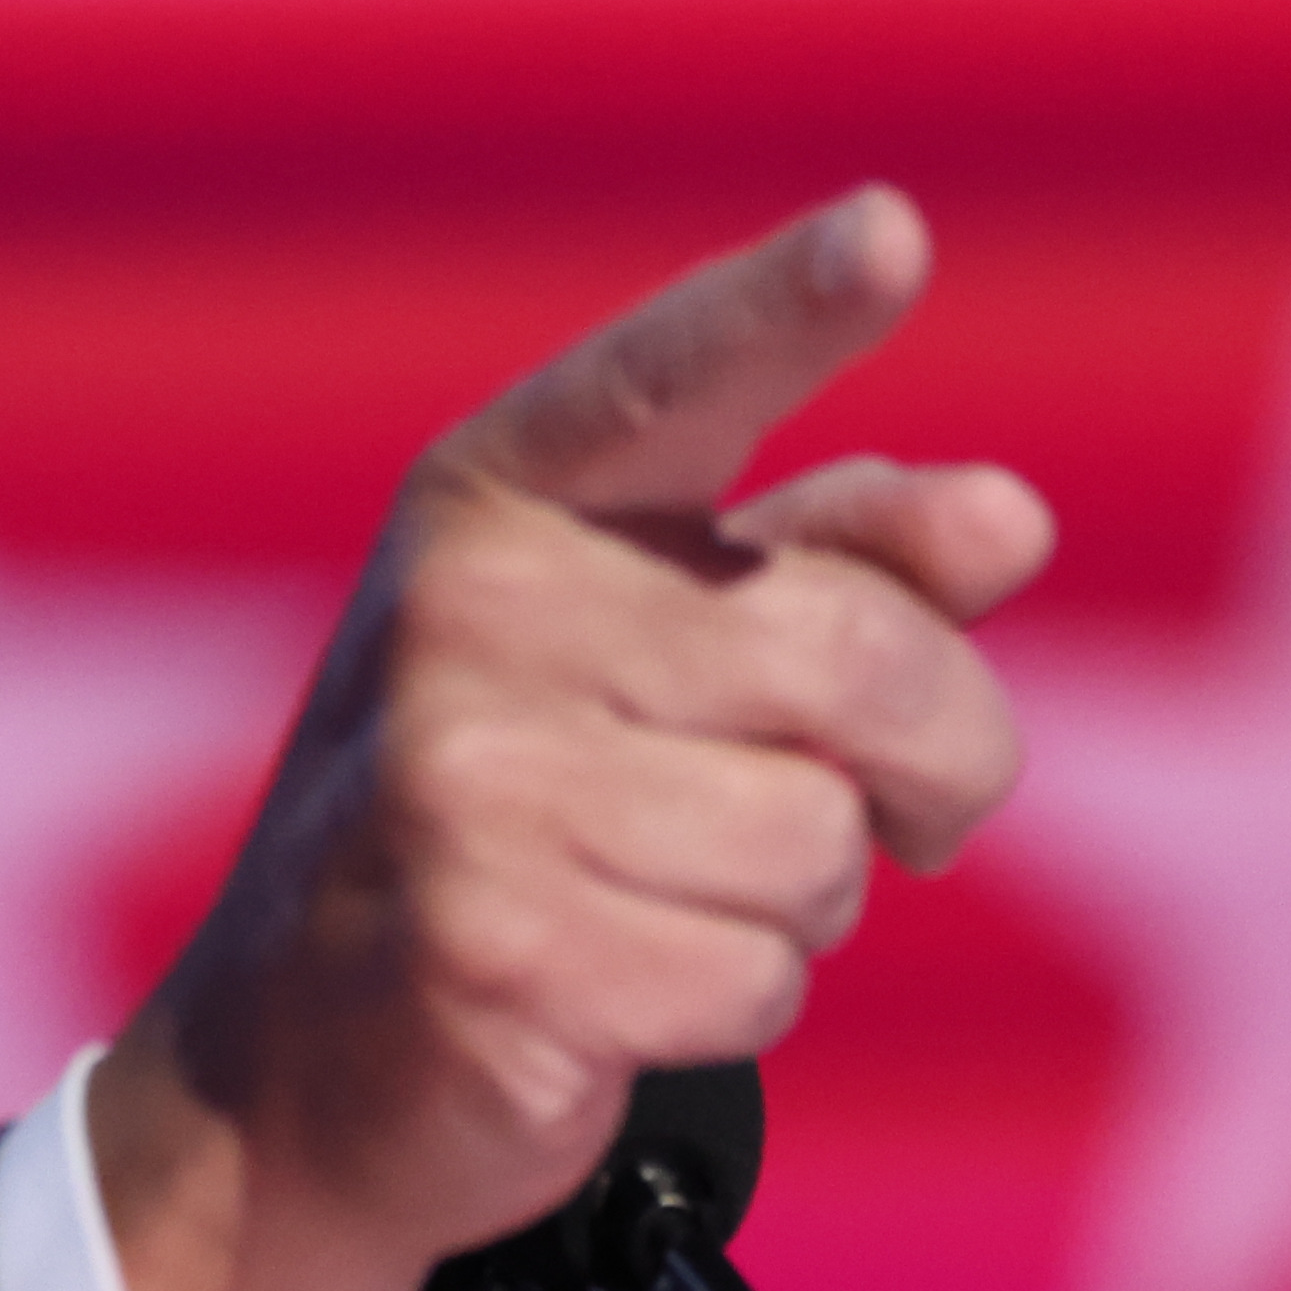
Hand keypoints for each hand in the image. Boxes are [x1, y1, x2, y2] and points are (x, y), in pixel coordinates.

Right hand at [89, 187, 1051, 1290]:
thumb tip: (1005, 522)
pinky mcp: (493, 948)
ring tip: (680, 899)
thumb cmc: (510, 813)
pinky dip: (734, 1005)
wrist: (286, 1056)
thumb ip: (833, 563)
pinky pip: (759, 978)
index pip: (671, 378)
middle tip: (901, 813)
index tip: (893, 233)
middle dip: (934, 762)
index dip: (789, 305)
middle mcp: (474, 612)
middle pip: (861, 657)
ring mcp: (466, 781)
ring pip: (822, 842)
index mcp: (506, 502)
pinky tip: (624, 990)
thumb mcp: (642, 652)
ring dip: (808, 905)